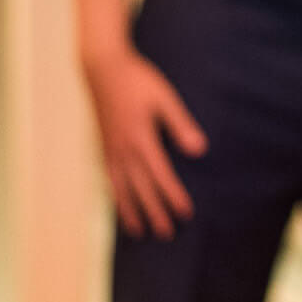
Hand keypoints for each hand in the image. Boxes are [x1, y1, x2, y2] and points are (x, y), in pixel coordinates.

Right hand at [84, 48, 207, 237]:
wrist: (102, 67)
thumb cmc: (138, 80)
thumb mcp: (165, 98)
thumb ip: (180, 124)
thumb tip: (199, 150)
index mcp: (140, 138)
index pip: (160, 175)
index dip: (173, 195)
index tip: (185, 213)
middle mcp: (123, 149)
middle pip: (141, 188)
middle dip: (154, 212)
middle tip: (166, 233)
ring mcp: (110, 149)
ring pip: (121, 187)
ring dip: (130, 211)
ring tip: (139, 231)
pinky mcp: (103, 146)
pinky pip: (108, 178)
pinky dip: (114, 195)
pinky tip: (119, 206)